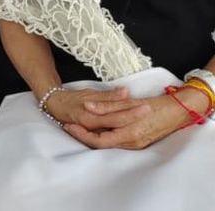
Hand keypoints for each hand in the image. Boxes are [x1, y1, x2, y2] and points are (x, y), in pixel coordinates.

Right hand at [43, 85, 148, 131]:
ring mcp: (96, 132)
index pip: (117, 117)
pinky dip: (123, 129)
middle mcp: (94, 128)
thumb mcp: (88, 94)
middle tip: (150, 110)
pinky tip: (132, 124)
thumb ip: (108, 96)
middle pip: (120, 127)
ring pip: (117, 133)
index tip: (146, 106)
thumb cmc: (70, 99)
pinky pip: (112, 135)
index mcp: (91, 117)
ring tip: (145, 116)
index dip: (132, 112)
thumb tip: (125, 92)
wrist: (54, 106)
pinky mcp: (97, 134)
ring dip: (131, 125)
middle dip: (136, 119)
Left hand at [61, 93, 196, 149]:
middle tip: (69, 126)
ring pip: (108, 143)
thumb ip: (108, 106)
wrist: (178, 111)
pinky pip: (117, 142)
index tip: (69, 125)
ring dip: (93, 136)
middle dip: (84, 136)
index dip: (82, 134)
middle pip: (101, 144)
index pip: (98, 140)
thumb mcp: (129, 103)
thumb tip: (88, 106)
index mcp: (129, 133)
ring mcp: (136, 144)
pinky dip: (105, 136)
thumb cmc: (155, 105)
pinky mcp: (139, 142)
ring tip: (78, 126)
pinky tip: (98, 128)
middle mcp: (132, 142)